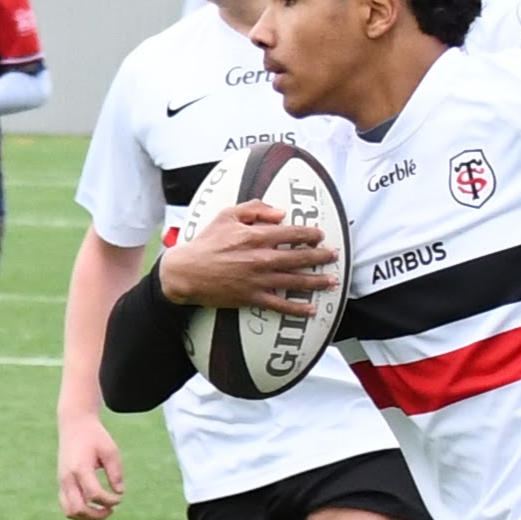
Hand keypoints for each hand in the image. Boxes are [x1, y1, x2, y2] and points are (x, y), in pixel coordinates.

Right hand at [57, 414, 125, 519]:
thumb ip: (116, 472)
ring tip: (102, 511)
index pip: (94, 495)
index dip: (109, 501)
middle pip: (78, 509)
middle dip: (96, 515)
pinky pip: (66, 505)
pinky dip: (80, 511)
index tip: (119, 498)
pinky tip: (94, 506)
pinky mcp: (61, 483)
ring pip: (69, 511)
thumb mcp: (110, 450)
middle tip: (111, 510)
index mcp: (80, 468)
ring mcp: (62, 481)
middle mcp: (67, 477)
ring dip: (86, 517)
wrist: (74, 425)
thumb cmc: (95, 437)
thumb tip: (120, 492)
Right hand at [160, 200, 334, 315]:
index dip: (309, 234)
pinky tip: (311, 310)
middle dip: (320, 256)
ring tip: (332, 281)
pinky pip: (280, 304)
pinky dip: (297, 308)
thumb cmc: (206, 242)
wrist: (186, 272)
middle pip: (299, 257)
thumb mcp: (227, 215)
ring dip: (316, 281)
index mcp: (255, 236)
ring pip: (295, 281)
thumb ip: (255, 209)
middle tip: (334, 256)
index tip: (319, 235)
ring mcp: (258, 280)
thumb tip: (280, 213)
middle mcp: (261, 258)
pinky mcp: (252, 297)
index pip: (291, 233)